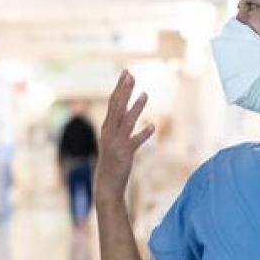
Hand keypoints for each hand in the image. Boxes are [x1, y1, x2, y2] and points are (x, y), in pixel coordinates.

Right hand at [96, 71, 152, 200]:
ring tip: (145, 95)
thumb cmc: (112, 163)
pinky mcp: (125, 154)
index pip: (113, 103)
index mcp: (107, 128)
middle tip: (130, 75)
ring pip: (126, 122)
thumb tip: (127, 110)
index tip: (126, 73)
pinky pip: (135, 142)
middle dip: (124, 91)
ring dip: (136, 108)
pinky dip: (143, 134)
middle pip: (117, 107)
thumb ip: (120, 126)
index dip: (119, 88)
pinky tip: (152, 127)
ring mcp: (116, 143)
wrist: (106, 186)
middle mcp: (109, 133)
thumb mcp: (114, 141)